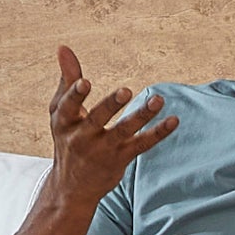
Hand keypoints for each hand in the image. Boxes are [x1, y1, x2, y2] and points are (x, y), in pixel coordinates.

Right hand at [41, 46, 176, 204]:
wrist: (72, 187)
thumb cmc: (68, 139)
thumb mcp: (60, 112)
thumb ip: (66, 79)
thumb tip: (63, 47)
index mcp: (64, 122)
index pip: (67, 107)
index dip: (75, 95)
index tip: (84, 82)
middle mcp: (82, 137)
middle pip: (97, 119)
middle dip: (110, 105)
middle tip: (125, 91)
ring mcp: (102, 150)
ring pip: (123, 132)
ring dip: (141, 116)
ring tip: (157, 100)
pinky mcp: (121, 159)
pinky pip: (142, 145)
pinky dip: (158, 133)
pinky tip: (174, 120)